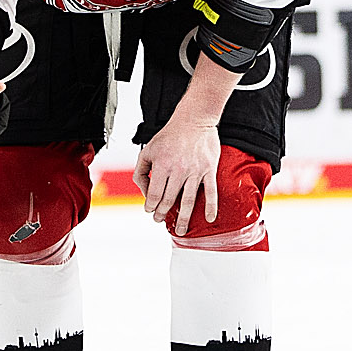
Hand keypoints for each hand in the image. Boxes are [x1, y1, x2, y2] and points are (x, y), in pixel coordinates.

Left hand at [133, 111, 219, 237]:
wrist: (193, 120)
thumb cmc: (169, 136)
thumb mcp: (148, 150)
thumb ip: (141, 170)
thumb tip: (143, 190)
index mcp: (162, 165)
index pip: (154, 193)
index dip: (150, 205)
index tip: (149, 211)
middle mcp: (178, 170)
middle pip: (169, 200)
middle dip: (162, 213)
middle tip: (160, 221)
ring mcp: (195, 171)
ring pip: (188, 200)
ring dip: (183, 218)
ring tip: (180, 230)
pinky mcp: (208, 170)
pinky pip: (211, 191)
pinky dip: (210, 206)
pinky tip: (209, 218)